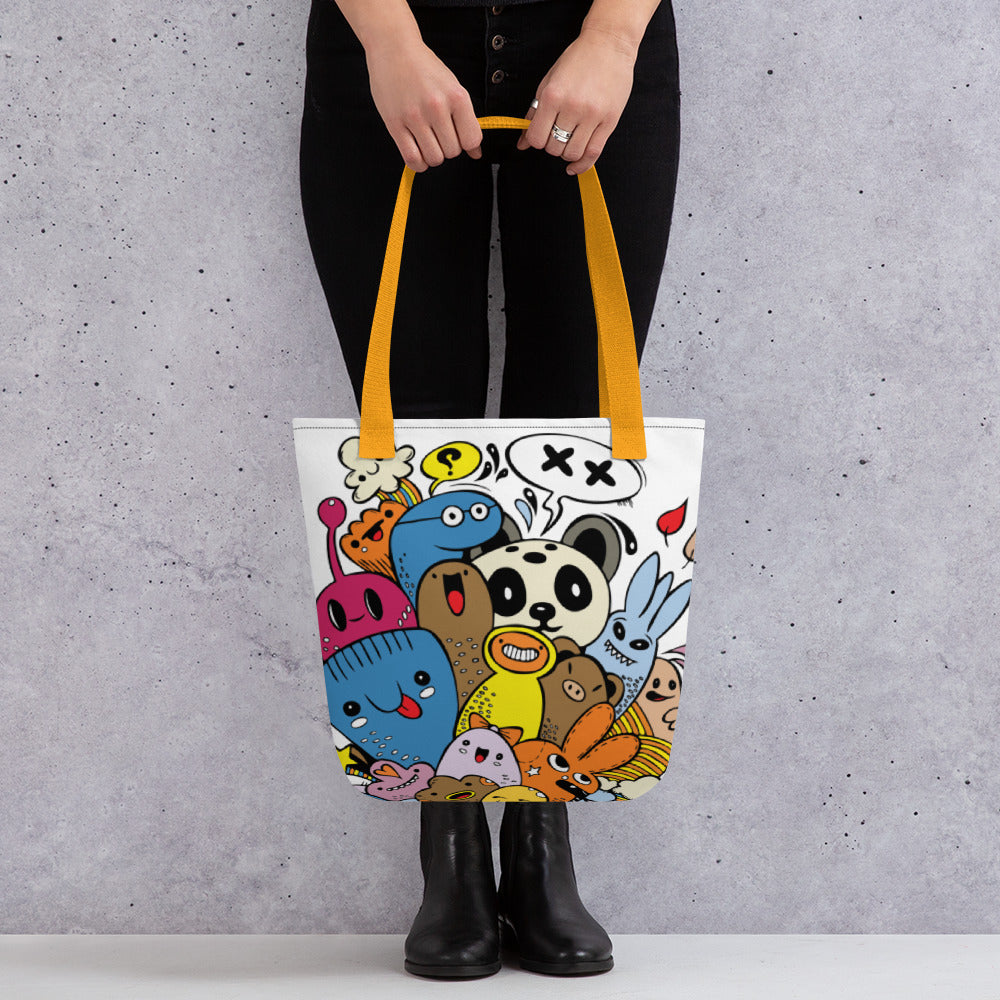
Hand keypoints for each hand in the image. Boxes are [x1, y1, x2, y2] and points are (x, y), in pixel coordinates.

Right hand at [365, 34, 482, 171]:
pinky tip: (417, 151)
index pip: (471, 140)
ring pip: (434, 158)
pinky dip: (418, 163)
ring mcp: (415, 116)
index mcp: (457, 96)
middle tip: (438, 133)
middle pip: (452, 151)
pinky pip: (412, 159)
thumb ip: (466, 120)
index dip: (466, 143)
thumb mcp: (452, 88)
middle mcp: (437, 106)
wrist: (393, 48)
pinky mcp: (394, 124)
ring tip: (427, 140)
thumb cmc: (425, 70)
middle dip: (447, 147)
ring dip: (432, 155)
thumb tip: (477, 153)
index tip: (457, 134)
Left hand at [516, 26, 636, 174]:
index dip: (536, 140)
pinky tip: (574, 166)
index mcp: (553, 95)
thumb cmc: (577, 61)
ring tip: (569, 140)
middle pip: (554, 148)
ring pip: (572, 153)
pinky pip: (593, 154)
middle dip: (552, 145)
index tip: (542, 134)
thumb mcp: (549, 82)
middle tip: (558, 133)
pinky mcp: (609, 121)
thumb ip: (534, 113)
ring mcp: (592, 115)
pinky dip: (582, 165)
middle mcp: (572, 107)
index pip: (536, 138)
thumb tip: (522, 143)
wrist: (609, 44)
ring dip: (567, 153)